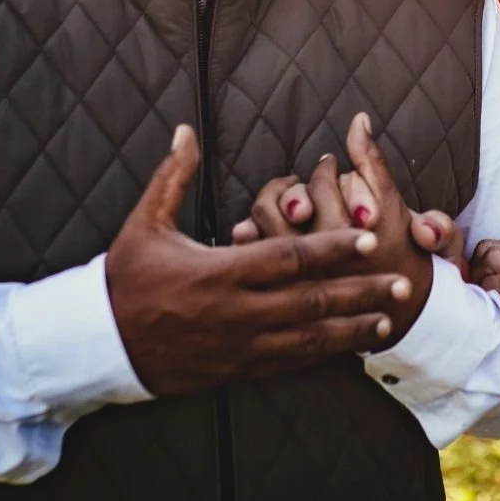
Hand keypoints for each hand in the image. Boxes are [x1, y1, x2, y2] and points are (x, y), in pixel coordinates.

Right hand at [105, 126, 414, 395]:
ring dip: (350, 328)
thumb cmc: (124, 280)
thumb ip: (172, 176)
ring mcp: (238, 346)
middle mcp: (235, 312)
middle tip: (402, 281)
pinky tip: (348, 349)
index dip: (330, 246)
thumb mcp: (145, 223)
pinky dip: (321, 356)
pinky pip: (287, 364)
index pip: (287, 257)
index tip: (366, 235)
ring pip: (307, 340)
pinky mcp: (234, 370)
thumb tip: (185, 130)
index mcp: (219, 272)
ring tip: (388, 318)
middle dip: (360, 291)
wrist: (97, 346)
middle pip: (311, 301)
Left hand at [231, 114, 465, 345]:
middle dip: (296, 187)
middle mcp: (321, 254)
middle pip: (288, 200)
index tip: (330, 166)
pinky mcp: (279, 289)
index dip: (326, 169)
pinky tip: (256, 229)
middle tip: (306, 187)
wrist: (399, 315)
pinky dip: (249, 233)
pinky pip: (251, 251)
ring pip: (265, 220)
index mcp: (352, 232)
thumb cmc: (400, 256)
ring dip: (272, 202)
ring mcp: (297, 275)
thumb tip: (358, 120)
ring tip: (288, 205)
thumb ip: (374, 163)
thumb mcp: (396, 208)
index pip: (322, 182)